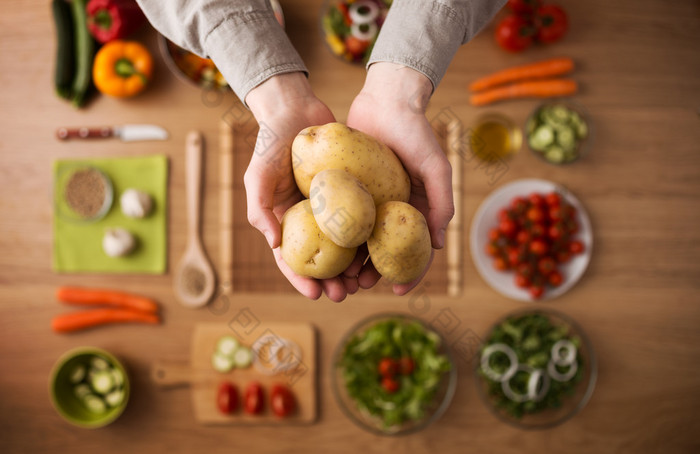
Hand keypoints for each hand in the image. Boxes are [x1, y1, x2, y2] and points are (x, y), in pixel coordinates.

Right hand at [245, 73, 357, 301]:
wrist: (296, 108)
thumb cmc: (271, 141)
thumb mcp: (257, 174)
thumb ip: (259, 208)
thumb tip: (274, 244)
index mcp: (284, 220)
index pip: (290, 258)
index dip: (300, 279)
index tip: (315, 295)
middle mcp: (308, 218)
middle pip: (320, 258)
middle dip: (331, 281)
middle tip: (345, 294)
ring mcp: (330, 206)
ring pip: (343, 244)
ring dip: (352, 266)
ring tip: (364, 282)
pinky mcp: (350, 192)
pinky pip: (360, 218)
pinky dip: (367, 237)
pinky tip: (379, 251)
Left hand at [347, 62, 453, 294]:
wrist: (385, 100)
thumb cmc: (416, 131)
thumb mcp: (436, 166)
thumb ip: (442, 202)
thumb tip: (438, 244)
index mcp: (416, 210)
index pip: (416, 250)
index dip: (411, 274)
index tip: (398, 291)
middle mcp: (393, 210)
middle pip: (383, 252)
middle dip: (372, 273)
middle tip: (357, 286)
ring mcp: (371, 202)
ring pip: (359, 240)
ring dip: (350, 261)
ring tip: (338, 276)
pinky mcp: (349, 190)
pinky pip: (341, 218)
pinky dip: (335, 236)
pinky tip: (323, 249)